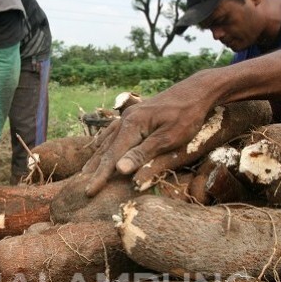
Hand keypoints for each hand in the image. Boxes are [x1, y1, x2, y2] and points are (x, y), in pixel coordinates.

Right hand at [82, 74, 216, 195]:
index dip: (100, 176)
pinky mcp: (136, 114)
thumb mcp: (169, 138)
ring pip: (108, 140)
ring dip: (97, 157)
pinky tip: (100, 145)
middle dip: (95, 169)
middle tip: (82, 187)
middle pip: (106, 149)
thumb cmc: (188, 115)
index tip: (89, 191)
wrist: (198, 89)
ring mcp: (130, 115)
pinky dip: (105, 142)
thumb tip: (119, 169)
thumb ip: (143, 154)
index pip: (112, 157)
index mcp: (133, 125)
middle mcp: (126, 119)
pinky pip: (114, 131)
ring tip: (86, 171)